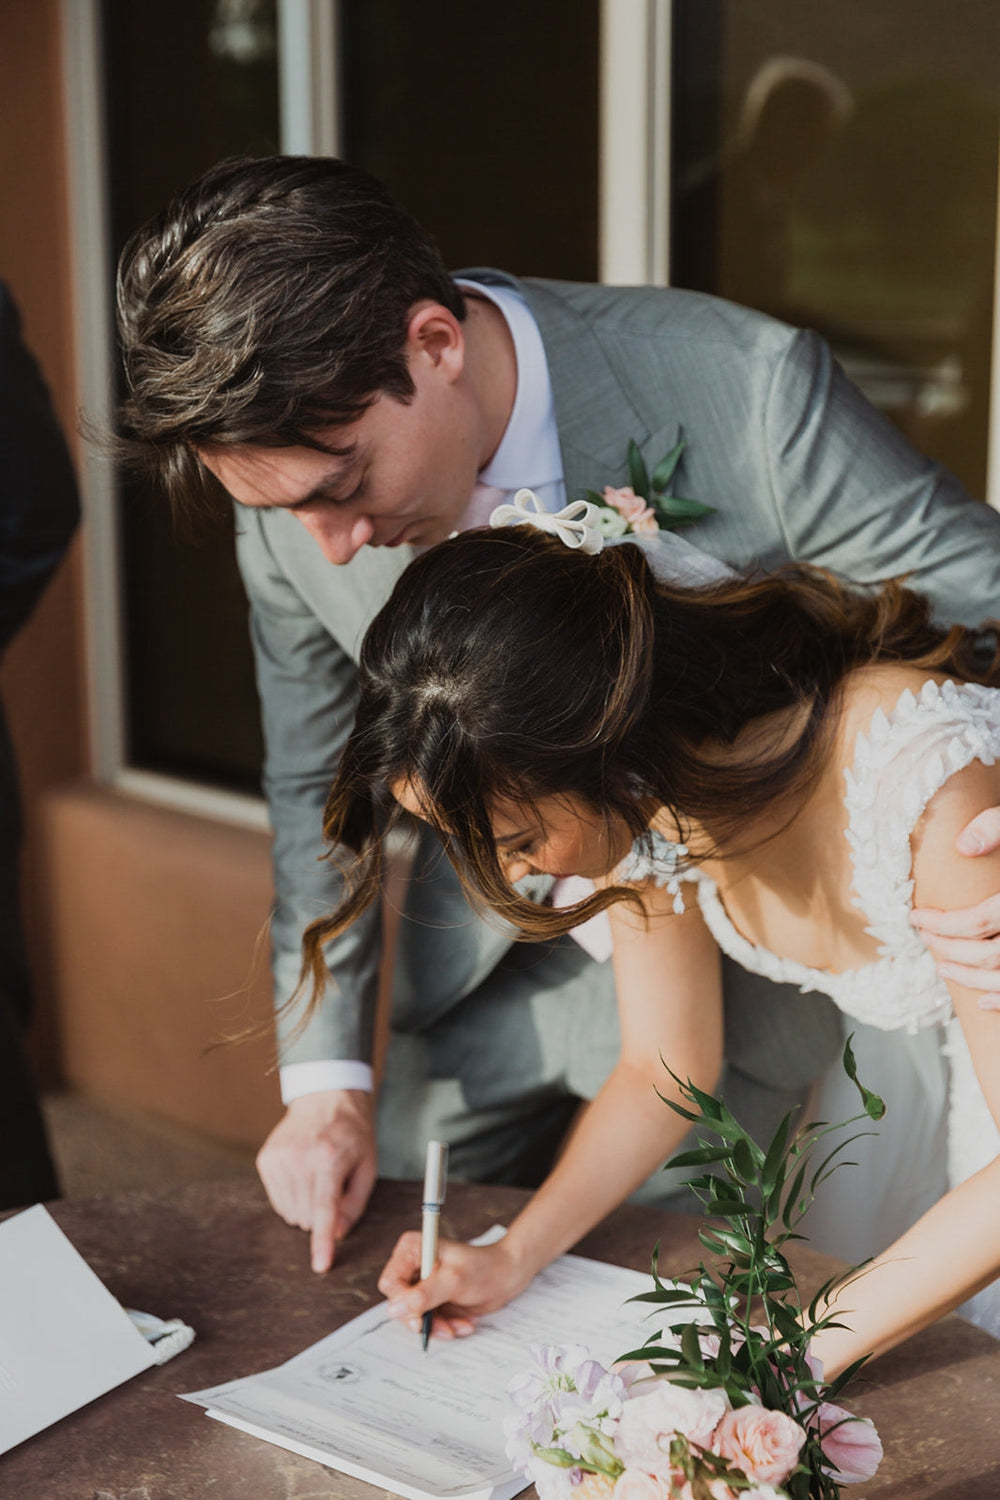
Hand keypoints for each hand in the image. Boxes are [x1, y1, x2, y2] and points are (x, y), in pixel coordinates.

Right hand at [256, 1090, 376, 1272]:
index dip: (322, 1241)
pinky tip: (303, 1176)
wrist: (325, 1098)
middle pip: (307, 1217)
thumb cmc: (352, 1133)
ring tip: (319, 1179)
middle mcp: (299, 1159)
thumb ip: (354, 1203)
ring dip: (306, 1208)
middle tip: (334, 1186)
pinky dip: (292, 1198)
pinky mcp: (265, 1160)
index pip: (324, 1209)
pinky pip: (278, 1201)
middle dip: (323, 1216)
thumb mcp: (367, 1165)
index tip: (320, 1266)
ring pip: (290, 1213)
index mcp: (328, 1159)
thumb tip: (337, 1234)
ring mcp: (278, 1159)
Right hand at [378, 1232, 529, 1339]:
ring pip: (414, 1317)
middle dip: (423, 1320)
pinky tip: (464, 1324)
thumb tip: (393, 1310)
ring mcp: (423, 1284)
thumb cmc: (483, 1268)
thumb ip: (423, 1296)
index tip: (420, 1319)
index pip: (391, 1282)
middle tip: (444, 1329)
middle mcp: (413, 1265)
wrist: (507, 1275)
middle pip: (400, 1304)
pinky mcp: (433, 1299)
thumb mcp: (453, 1281)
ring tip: (458, 1327)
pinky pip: (430, 1321)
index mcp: (412, 1249)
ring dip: (437, 1327)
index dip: (402, 1303)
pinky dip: (446, 1326)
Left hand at [911, 806, 999, 1002]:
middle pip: (991, 955)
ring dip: (970, 978)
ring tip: (941, 967)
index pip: (980, 921)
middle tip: (923, 937)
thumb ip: (997, 825)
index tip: (916, 916)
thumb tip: (962, 845)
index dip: (942, 923)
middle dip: (950, 950)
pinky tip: (982, 1001)